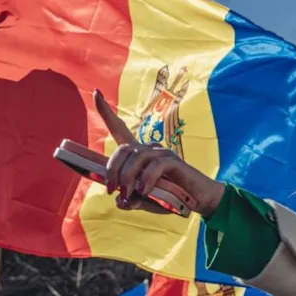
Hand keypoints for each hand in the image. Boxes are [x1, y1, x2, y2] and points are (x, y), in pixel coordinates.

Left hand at [93, 90, 225, 216]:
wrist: (199, 200)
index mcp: (140, 155)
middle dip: (112, 169)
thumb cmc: (172, 197)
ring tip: (128, 195)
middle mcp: (150, 149)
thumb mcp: (146, 202)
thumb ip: (131, 201)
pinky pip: (155, 165)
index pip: (120, 129)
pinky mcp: (174, 161)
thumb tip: (120, 201)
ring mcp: (162, 153)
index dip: (106, 112)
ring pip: (137, 157)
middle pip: (123, 148)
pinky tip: (145, 191)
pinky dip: (147, 179)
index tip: (96, 94)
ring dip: (127, 177)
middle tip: (112, 190)